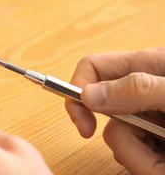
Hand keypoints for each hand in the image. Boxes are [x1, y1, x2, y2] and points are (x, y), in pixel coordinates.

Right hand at [66, 48, 164, 174]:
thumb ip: (137, 88)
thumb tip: (88, 95)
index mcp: (146, 66)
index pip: (92, 68)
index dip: (77, 90)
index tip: (82, 122)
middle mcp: (140, 92)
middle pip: (99, 107)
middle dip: (116, 130)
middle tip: (143, 140)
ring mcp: (145, 116)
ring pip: (114, 135)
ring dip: (136, 152)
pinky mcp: (151, 138)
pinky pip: (130, 151)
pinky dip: (144, 162)